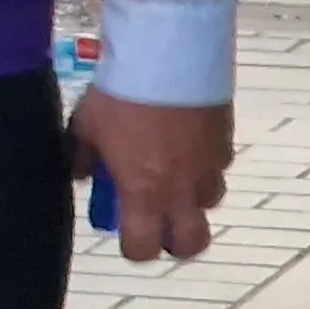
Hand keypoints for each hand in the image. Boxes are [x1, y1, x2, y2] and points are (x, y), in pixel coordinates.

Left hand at [73, 90, 231, 261]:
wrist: (168, 59)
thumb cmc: (119, 96)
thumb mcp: (86, 127)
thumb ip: (83, 157)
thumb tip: (82, 175)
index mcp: (144, 193)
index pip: (144, 248)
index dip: (135, 249)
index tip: (127, 238)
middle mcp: (182, 191)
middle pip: (192, 243)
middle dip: (177, 241)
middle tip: (160, 222)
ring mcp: (210, 169)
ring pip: (209, 203)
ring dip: (192, 198)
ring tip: (172, 174)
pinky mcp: (227, 143)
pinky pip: (218, 167)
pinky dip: (205, 165)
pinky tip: (188, 144)